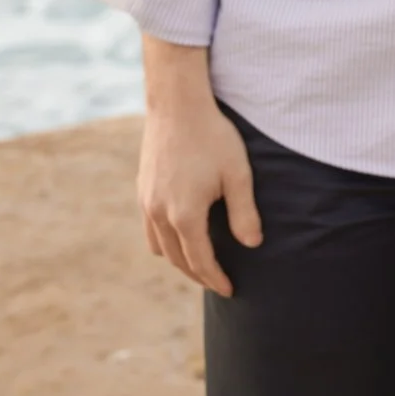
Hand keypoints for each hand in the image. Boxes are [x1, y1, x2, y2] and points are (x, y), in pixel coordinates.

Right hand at [135, 49, 260, 296]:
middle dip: (198, 275)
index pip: (200, 260)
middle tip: (217, 283)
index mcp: (184, 215)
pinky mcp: (142, 190)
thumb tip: (252, 244)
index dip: (215, 279)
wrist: (177, 105)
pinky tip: (179, 236)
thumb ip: (244, 212)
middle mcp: (159, 214)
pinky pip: (149, 229)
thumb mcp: (237, 174)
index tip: (229, 290)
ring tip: (199, 264)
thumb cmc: (213, 137)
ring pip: (160, 247)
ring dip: (179, 261)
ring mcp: (146, 202)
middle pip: (178, 259)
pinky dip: (164, 242)